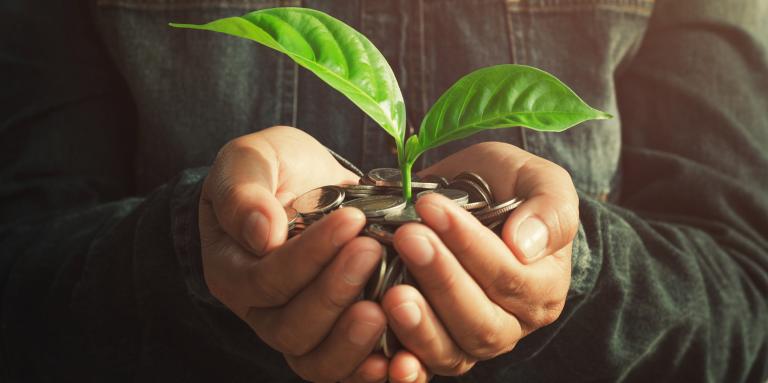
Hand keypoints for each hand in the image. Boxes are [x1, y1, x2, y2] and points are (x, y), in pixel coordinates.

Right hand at [199, 126, 388, 381]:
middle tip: (373, 250)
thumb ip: (243, 192)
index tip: (352, 218)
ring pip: (317, 361)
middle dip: (335, 292)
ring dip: (353, 340)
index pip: (266, 279)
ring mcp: (299, 330)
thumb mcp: (251, 159)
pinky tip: (402, 357)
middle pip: (291, 328)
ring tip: (387, 305)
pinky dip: (372, 370)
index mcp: (233, 270)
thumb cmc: (276, 167)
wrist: (308, 182)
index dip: (310, 255)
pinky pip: (348, 370)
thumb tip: (261, 234)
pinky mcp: (335, 339)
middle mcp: (261, 311)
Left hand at [380, 142, 577, 381]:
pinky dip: (406, 366)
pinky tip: (384, 358)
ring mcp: (472, 342)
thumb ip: (549, 209)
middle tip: (407, 238)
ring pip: (452, 351)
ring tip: (391, 293)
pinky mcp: (438, 349)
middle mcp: (512, 323)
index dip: (468, 244)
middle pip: (480, 321)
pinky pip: (424, 366)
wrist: (472, 198)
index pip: (509, 276)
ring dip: (420, 325)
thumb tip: (525, 245)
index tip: (430, 207)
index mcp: (543, 286)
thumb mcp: (537, 180)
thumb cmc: (505, 187)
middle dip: (441, 280)